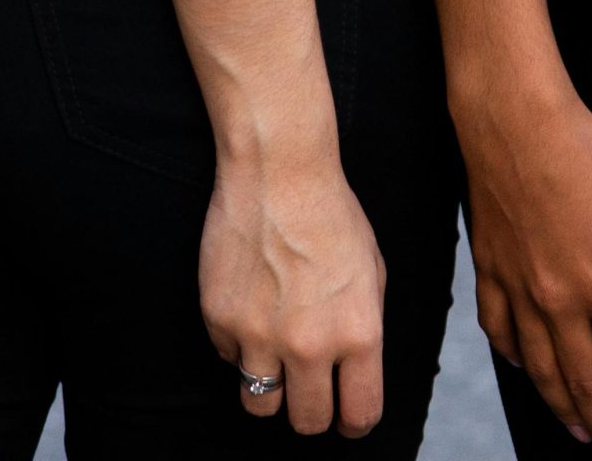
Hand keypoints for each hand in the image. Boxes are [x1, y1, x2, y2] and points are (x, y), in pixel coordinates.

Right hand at [200, 148, 386, 436]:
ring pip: (260, 405)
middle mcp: (309, 344)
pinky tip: (252, 300)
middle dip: (312, 409)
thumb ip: (363, 329)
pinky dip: (240, 342)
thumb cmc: (331, 214)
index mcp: (358, 333)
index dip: (355, 419)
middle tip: (309, 387)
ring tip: (276, 351)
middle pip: (307, 422)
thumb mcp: (371, 271)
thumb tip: (352, 375)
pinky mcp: (220, 320)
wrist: (279, 169)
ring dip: (271, 387)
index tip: (348, 414)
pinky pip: (229, 357)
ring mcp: (259, 335)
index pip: (359, 414)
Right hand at [462, 87, 591, 448]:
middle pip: (584, 383)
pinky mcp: (489, 271)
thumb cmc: (585, 150)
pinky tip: (526, 368)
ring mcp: (520, 290)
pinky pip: (500, 334)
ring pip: (541, 371)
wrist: (515, 118)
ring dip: (562, 407)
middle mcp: (561, 302)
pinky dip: (515, 361)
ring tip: (578, 429)